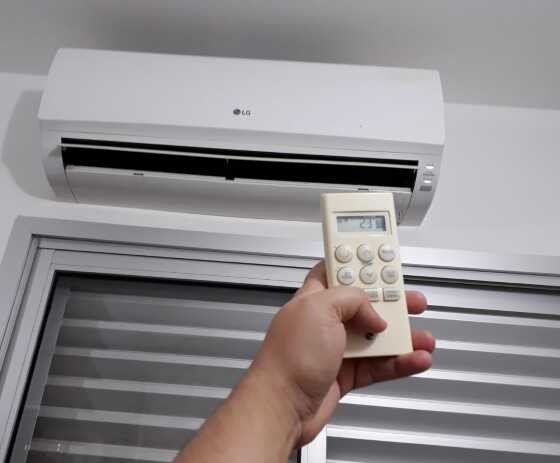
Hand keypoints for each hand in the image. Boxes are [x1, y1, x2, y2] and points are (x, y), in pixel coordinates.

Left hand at [251, 261, 434, 445]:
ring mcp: (336, 348)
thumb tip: (372, 312)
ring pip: (376, 337)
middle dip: (392, 302)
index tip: (383, 262)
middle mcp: (325, 321)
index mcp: (314, 298)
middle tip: (412, 300)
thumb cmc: (288, 358)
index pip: (339, 271)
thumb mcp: (320, 309)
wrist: (282, 406)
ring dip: (402, 337)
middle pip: (365, 304)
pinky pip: (379, 364)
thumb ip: (351, 299)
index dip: (360, 265)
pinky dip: (399, 362)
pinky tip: (415, 359)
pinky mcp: (345, 374)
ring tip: (423, 336)